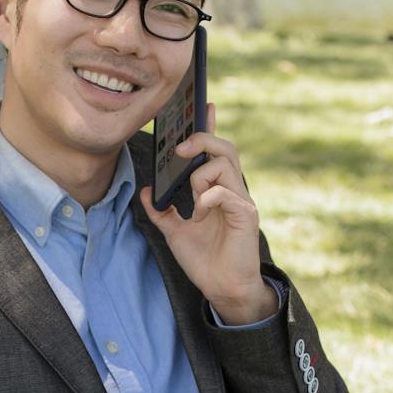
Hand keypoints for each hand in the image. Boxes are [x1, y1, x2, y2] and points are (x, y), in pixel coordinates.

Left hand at [139, 103, 275, 324]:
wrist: (222, 288)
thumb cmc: (204, 260)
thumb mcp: (174, 232)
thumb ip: (161, 210)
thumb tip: (146, 190)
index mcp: (217, 189)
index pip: (215, 150)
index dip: (210, 126)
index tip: (204, 104)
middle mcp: (232, 190)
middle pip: (224, 147)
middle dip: (201, 139)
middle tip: (180, 150)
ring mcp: (241, 201)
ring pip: (223, 164)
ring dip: (200, 177)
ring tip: (194, 203)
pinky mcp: (246, 215)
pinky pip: (225, 192)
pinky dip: (207, 200)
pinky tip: (202, 216)